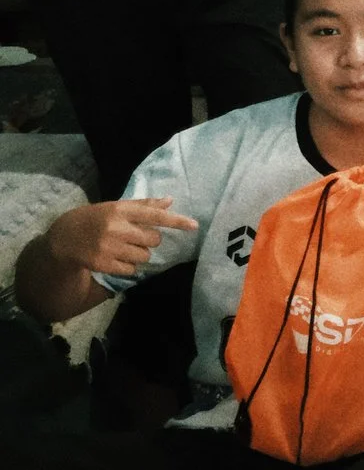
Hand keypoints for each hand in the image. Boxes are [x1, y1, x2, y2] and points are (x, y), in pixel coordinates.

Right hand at [44, 197, 196, 277]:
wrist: (63, 239)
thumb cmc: (95, 219)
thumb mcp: (115, 207)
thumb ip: (143, 205)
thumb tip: (170, 201)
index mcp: (120, 210)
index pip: (154, 215)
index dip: (176, 221)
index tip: (194, 225)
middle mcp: (116, 228)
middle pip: (154, 239)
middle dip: (149, 240)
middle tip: (134, 237)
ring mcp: (109, 247)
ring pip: (144, 256)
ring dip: (138, 254)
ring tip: (122, 247)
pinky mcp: (103, 264)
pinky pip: (131, 269)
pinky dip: (128, 266)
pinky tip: (114, 258)